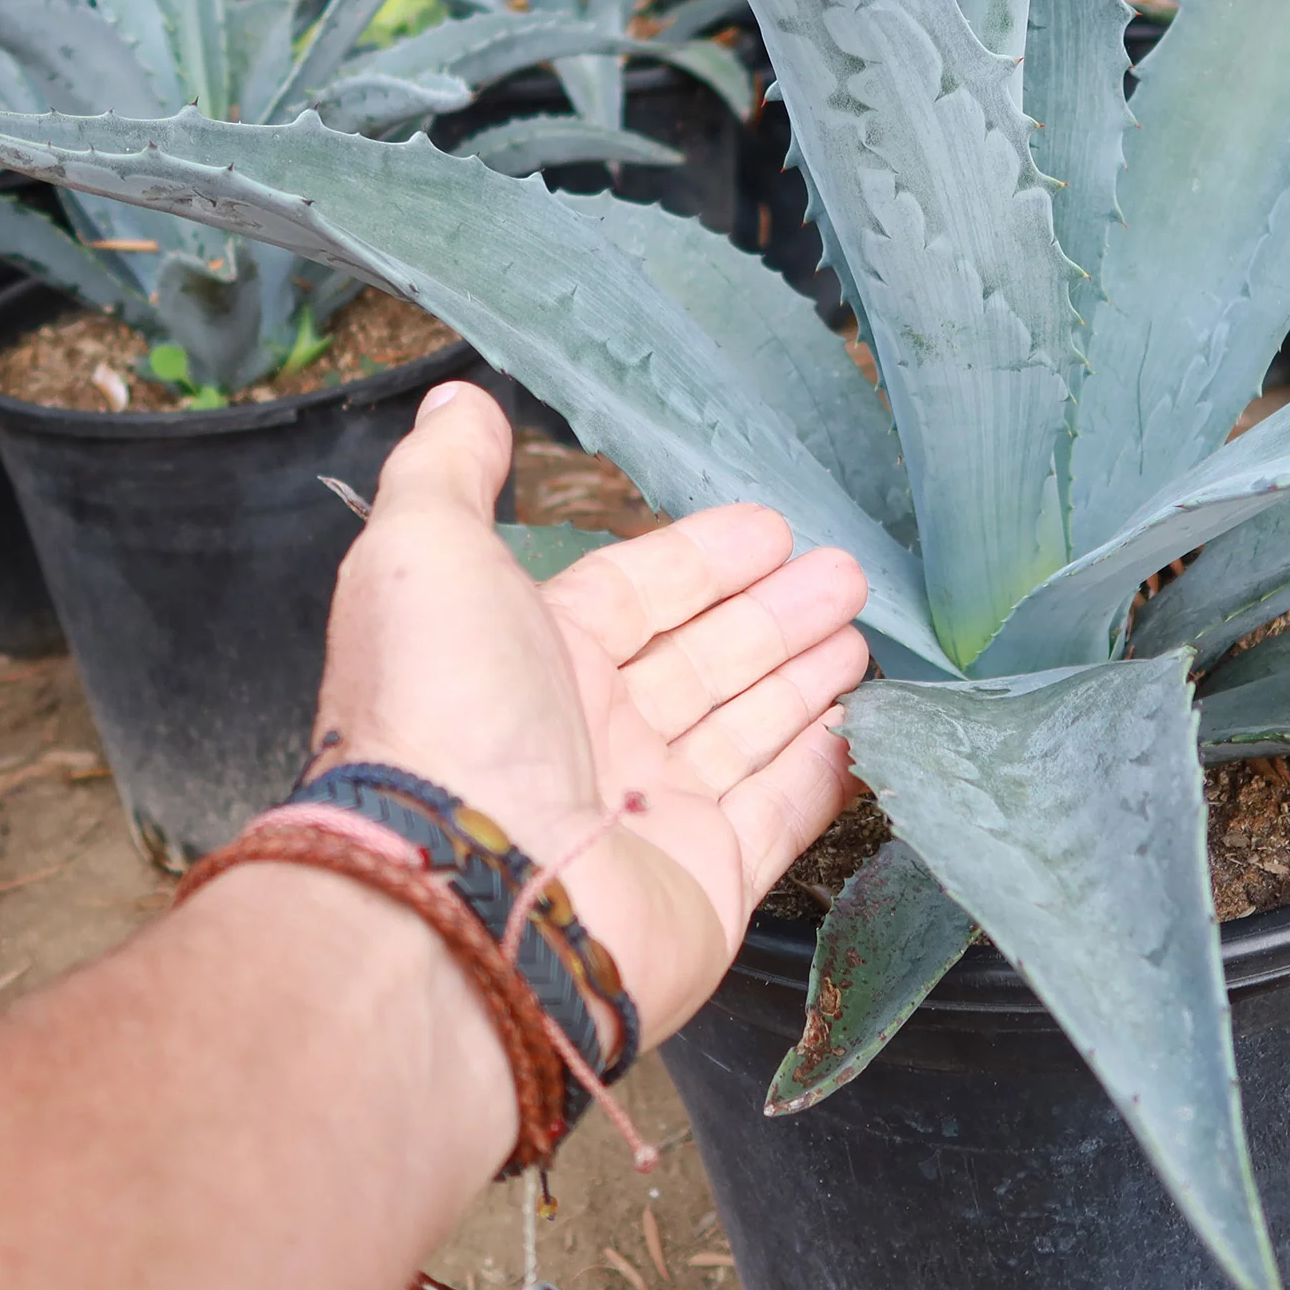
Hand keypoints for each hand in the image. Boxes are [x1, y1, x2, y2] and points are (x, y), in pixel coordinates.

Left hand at [313, 381, 868, 1044]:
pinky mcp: (710, 879)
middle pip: (703, 658)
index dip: (704, 559)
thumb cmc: (444, 708)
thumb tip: (458, 396)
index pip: (637, 593)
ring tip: (865, 635)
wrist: (466, 893)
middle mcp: (590, 734)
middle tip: (849, 574)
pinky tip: (866, 722)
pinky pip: (782, 809)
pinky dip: (824, 767)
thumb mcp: (424, 554)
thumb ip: (446, 472)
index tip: (775, 528)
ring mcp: (651, 812)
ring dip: (805, 679)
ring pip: (747, 728)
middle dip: (774, 612)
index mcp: (531, 657)